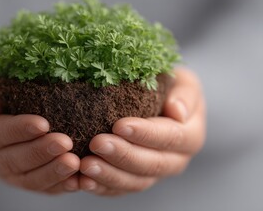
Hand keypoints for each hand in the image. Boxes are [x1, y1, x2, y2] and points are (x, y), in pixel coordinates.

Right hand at [0, 73, 79, 193]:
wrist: (3, 104)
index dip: (18, 131)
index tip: (43, 124)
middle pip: (12, 161)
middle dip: (39, 153)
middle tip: (65, 143)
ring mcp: (6, 174)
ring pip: (28, 180)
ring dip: (52, 172)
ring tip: (74, 162)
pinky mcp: (27, 182)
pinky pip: (43, 189)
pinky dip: (61, 185)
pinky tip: (78, 180)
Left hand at [79, 67, 205, 195]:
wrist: (156, 101)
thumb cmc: (168, 87)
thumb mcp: (183, 82)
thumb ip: (186, 94)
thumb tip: (177, 111)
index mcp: (190, 136)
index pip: (171, 137)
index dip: (145, 134)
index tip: (119, 125)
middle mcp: (175, 160)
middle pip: (152, 164)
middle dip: (123, 156)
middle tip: (97, 143)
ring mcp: (153, 174)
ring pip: (134, 182)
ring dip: (109, 175)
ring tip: (85, 165)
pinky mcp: (133, 180)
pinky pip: (118, 190)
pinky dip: (100, 187)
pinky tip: (81, 181)